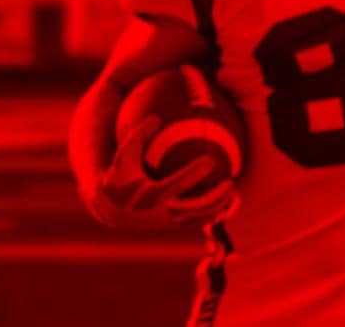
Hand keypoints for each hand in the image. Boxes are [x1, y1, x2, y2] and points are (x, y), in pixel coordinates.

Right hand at [83, 116, 237, 230]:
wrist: (110, 209)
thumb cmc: (120, 176)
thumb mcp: (124, 156)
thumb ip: (138, 136)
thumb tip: (156, 117)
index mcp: (148, 196)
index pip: (174, 185)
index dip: (193, 174)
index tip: (211, 160)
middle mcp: (159, 213)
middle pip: (193, 208)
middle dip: (214, 198)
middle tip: (231, 182)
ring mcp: (167, 223)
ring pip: (198, 218)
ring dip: (218, 207)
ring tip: (234, 192)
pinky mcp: (171, 227)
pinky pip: (196, 222)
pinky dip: (212, 214)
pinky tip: (226, 201)